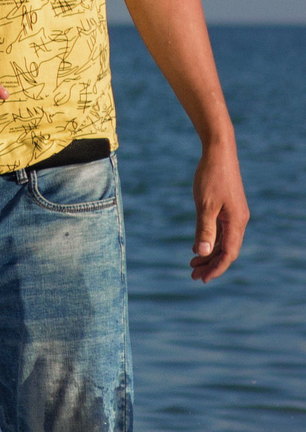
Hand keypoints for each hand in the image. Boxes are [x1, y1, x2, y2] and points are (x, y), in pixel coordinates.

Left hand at [190, 141, 247, 281]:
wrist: (218, 153)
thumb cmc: (211, 177)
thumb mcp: (204, 205)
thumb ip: (204, 229)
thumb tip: (203, 252)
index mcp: (236, 222)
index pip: (229, 253)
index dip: (216, 268)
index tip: (201, 279)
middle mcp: (239, 221)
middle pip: (227, 250)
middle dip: (210, 265)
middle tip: (192, 276)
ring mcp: (234, 214)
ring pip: (223, 241)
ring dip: (209, 254)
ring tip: (192, 264)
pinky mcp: (228, 208)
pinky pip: (221, 231)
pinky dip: (210, 241)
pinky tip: (198, 246)